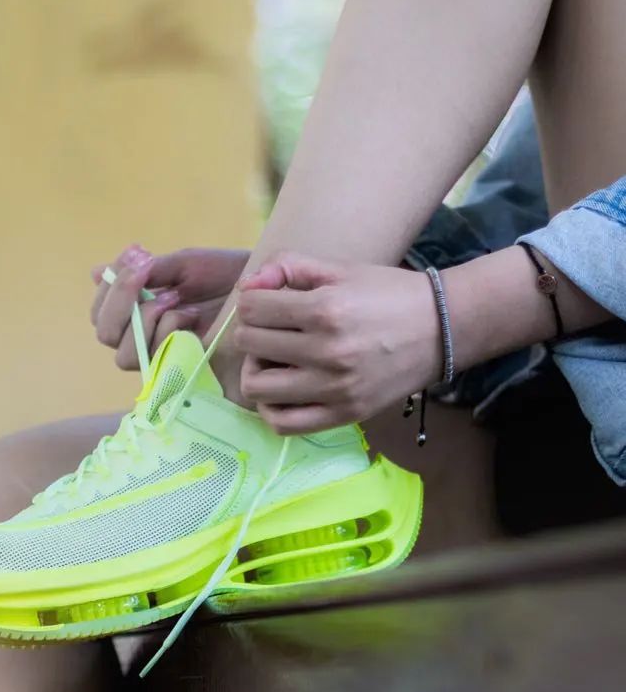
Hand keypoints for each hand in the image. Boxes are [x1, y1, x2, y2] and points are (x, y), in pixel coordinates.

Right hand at [91, 245, 249, 370]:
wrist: (260, 289)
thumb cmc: (223, 275)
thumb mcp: (181, 266)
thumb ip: (141, 273)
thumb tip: (95, 273)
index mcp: (135, 312)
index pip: (99, 312)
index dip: (110, 285)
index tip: (139, 253)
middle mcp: (142, 339)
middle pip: (104, 334)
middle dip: (121, 300)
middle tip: (148, 272)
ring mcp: (161, 357)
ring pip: (124, 354)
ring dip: (145, 317)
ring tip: (175, 297)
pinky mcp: (181, 371)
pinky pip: (154, 358)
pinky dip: (167, 329)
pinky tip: (190, 313)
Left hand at [234, 254, 441, 432]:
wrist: (442, 329)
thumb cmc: (389, 295)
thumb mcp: (342, 270)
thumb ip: (290, 267)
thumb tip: (248, 286)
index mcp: (325, 309)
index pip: (252, 309)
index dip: (252, 302)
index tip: (267, 304)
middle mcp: (327, 352)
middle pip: (250, 345)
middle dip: (253, 333)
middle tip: (272, 331)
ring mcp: (334, 389)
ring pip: (257, 388)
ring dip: (256, 371)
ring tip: (275, 362)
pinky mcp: (344, 415)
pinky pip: (284, 424)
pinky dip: (271, 409)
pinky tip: (282, 392)